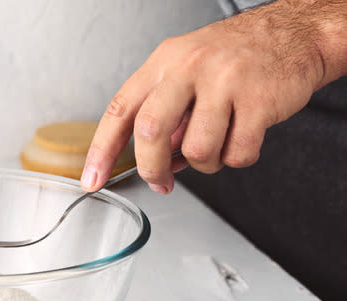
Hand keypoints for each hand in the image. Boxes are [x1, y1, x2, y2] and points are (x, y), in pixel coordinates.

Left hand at [81, 0, 341, 193]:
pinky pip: (237, 153)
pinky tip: (242, 138)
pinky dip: (238, 158)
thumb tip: (151, 162)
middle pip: (151, 132)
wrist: (295, 34)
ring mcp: (225, 82)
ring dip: (204, 164)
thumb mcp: (186, 68)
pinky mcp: (259, 101)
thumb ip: (164, 111)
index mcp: (164, 61)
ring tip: (216, 145)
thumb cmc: (235, 56)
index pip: (120, 110)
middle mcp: (190, 68)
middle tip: (160, 181)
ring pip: (197, 151)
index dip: (101, 150)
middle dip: (152, 167)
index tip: (92, 179)